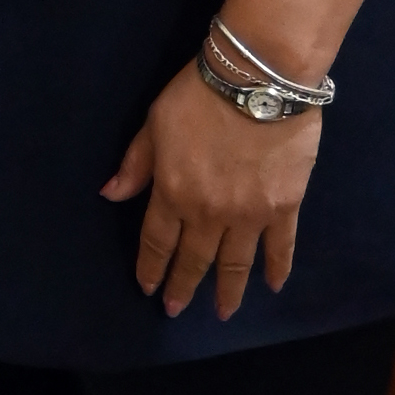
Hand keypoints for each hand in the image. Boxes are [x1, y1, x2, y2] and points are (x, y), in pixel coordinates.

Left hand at [107, 67, 321, 321]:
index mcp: (172, 193)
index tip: (149, 288)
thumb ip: (136, 164)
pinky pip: (281, 246)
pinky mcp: (285, 206)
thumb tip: (110, 195)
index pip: (157, 241)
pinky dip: (277, 268)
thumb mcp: (154, 124)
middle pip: (194, 258)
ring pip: (235, 263)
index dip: (151, 267)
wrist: (258, 81)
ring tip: (223, 313)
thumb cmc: (199, 95)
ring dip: (228, 290)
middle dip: (183, 286)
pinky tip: (273, 286)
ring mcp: (249, 215)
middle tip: (177, 310)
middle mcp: (209, 214)